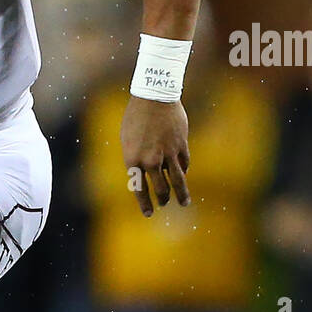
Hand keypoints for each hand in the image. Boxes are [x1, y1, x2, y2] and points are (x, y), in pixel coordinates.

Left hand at [121, 96, 190, 216]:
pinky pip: (184, 164)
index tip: (149, 213)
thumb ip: (135, 159)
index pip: (140, 189)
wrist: (154, 97)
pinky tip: (182, 174)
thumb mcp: (127, 140)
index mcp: (133, 159)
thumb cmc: (135, 117)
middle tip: (163, 204)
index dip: (145, 203)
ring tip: (184, 203)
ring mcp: (168, 153)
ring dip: (181, 194)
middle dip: (162, 199)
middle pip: (161, 188)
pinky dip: (183, 170)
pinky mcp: (181, 145)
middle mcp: (151, 160)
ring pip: (177, 181)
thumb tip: (145, 175)